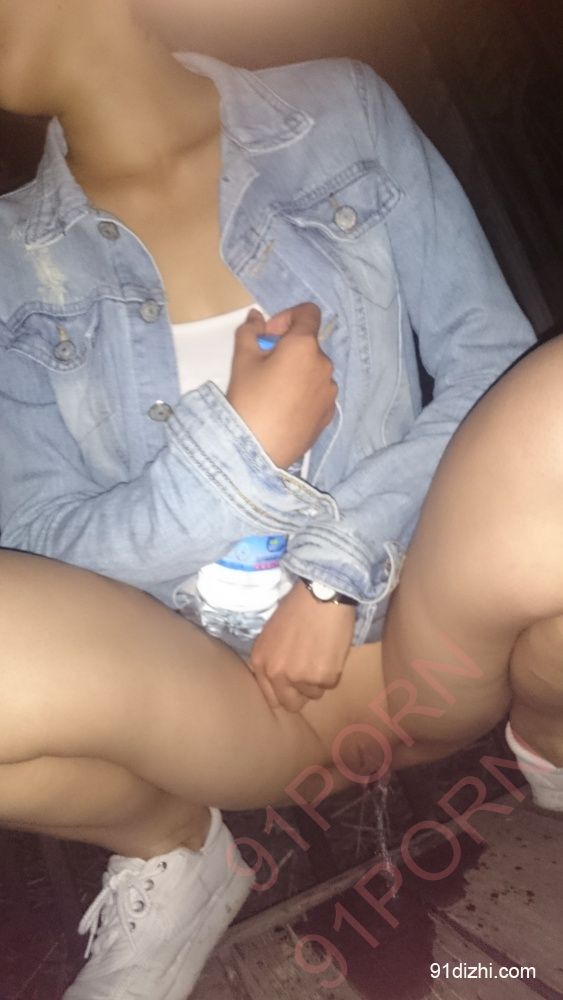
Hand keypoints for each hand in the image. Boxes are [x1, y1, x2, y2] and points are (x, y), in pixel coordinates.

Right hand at [226, 303, 336, 467]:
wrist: (258, 451)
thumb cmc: (249, 402)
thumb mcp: (242, 360)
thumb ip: (250, 331)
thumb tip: (256, 318)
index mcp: (304, 346)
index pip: (308, 312)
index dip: (287, 317)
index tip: (269, 336)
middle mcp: (324, 365)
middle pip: (309, 344)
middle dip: (288, 348)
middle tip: (263, 367)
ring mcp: (329, 391)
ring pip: (313, 369)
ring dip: (297, 371)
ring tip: (273, 392)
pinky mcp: (329, 413)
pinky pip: (317, 392)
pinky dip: (304, 392)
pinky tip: (284, 409)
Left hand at [249, 579, 355, 711]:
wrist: (322, 594)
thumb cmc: (298, 608)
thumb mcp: (271, 634)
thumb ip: (272, 659)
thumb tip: (279, 680)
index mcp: (260, 662)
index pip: (271, 697)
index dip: (284, 692)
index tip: (294, 686)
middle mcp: (277, 673)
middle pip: (291, 704)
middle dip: (302, 694)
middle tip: (311, 674)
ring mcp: (300, 677)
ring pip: (314, 694)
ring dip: (319, 679)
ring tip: (321, 653)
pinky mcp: (323, 676)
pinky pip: (331, 684)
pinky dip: (334, 671)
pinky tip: (331, 649)